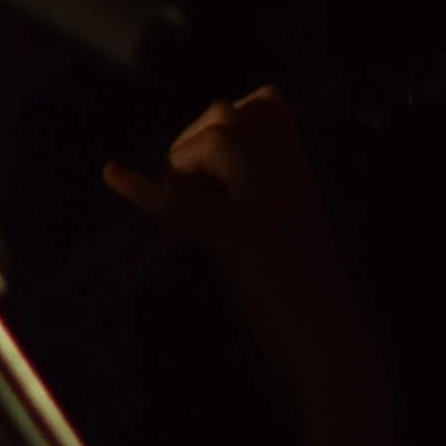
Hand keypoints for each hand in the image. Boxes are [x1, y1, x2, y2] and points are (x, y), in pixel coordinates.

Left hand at [103, 84, 374, 386]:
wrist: (335, 343)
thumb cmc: (313, 298)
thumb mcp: (297, 228)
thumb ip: (269, 195)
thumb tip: (219, 181)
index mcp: (301, 176)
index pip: (268, 102)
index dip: (226, 114)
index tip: (208, 154)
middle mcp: (288, 178)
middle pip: (229, 114)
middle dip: (191, 138)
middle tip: (184, 185)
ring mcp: (266, 204)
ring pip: (215, 141)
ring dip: (180, 162)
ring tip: (180, 200)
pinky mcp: (239, 239)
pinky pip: (182, 206)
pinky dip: (141, 189)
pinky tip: (111, 175)